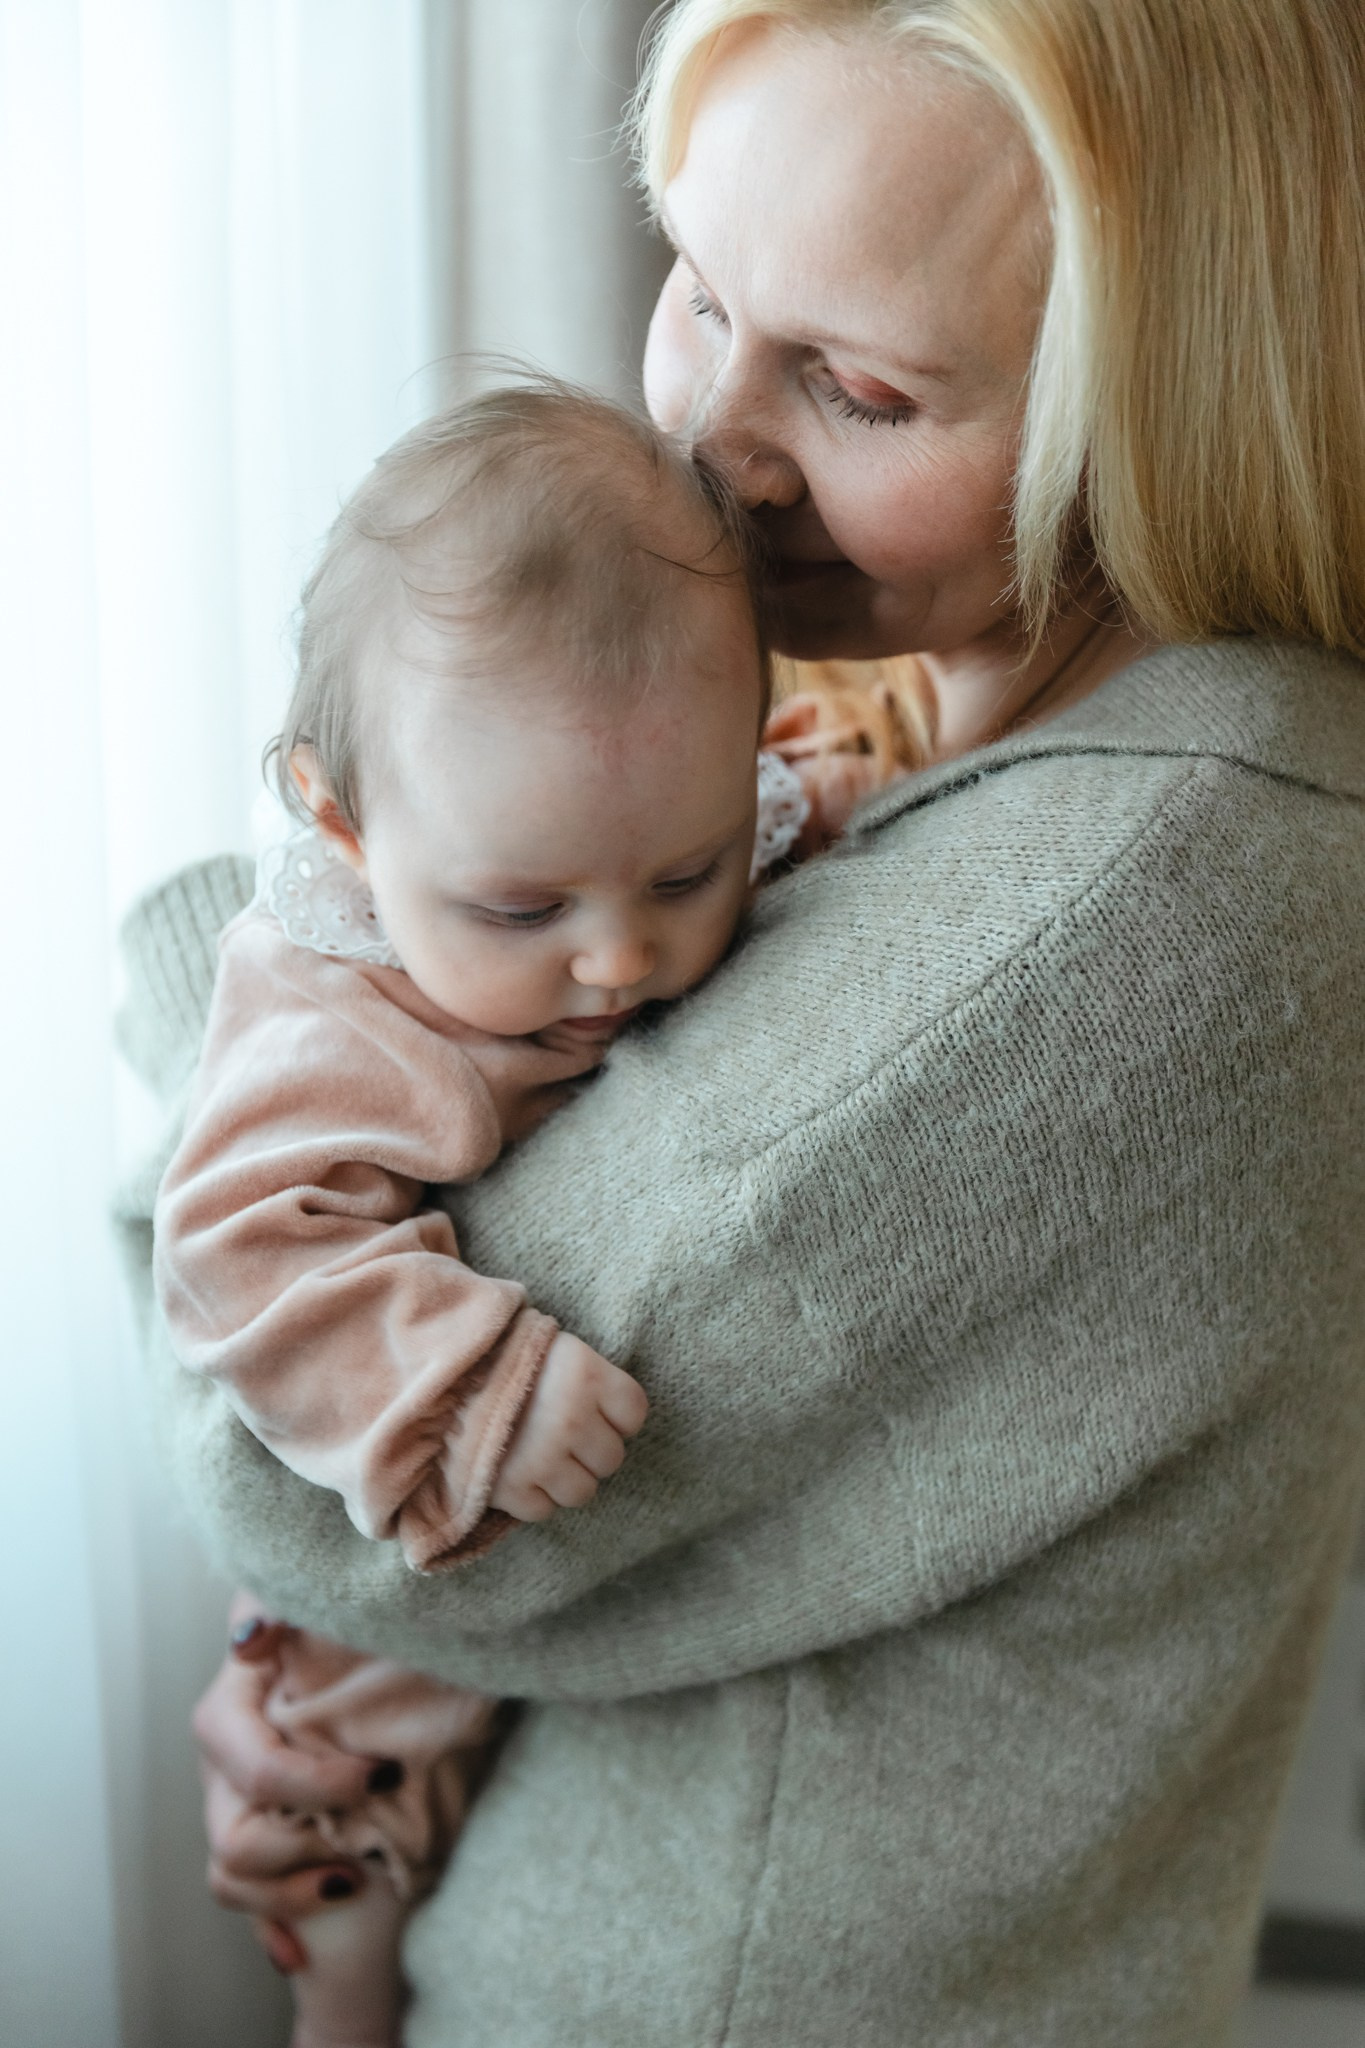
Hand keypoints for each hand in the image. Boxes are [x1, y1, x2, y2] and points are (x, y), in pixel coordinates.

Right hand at [194, 1597, 376, 1940]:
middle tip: (372, 1831)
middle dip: (303, 1847)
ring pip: (229, 1874)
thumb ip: (284, 1605)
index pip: (251, 1763)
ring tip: (352, 1881)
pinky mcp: (254, 1833)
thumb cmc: (331, 1614)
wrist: (345, 1637)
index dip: (313, 1784)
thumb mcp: (313, 1597)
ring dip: (288, 1892)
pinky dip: (271, 1927)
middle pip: (233, 1834)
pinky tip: (297, 1952)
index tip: (383, 1776)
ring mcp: (231, 1802)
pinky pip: (243, 1896)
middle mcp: (224, 1761)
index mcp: (234, 1705)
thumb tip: (252, 1637)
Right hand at [490, 1332, 647, 1521]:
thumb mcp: (555, 1351)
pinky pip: (544, 1510)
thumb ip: (590, 1381)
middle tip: (561, 1435)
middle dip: (589, 1451)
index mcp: (587, 1375)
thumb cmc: (505, 1362)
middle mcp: (572, 1417)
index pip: (634, 1414)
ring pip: (583, 1492)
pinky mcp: (513, 1488)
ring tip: (539, 1456)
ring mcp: (543, 1457)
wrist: (439, 1378)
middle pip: (611, 1459)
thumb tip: (618, 1421)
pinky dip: (532, 1497)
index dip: (615, 1416)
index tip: (593, 1409)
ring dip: (565, 1479)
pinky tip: (516, 1470)